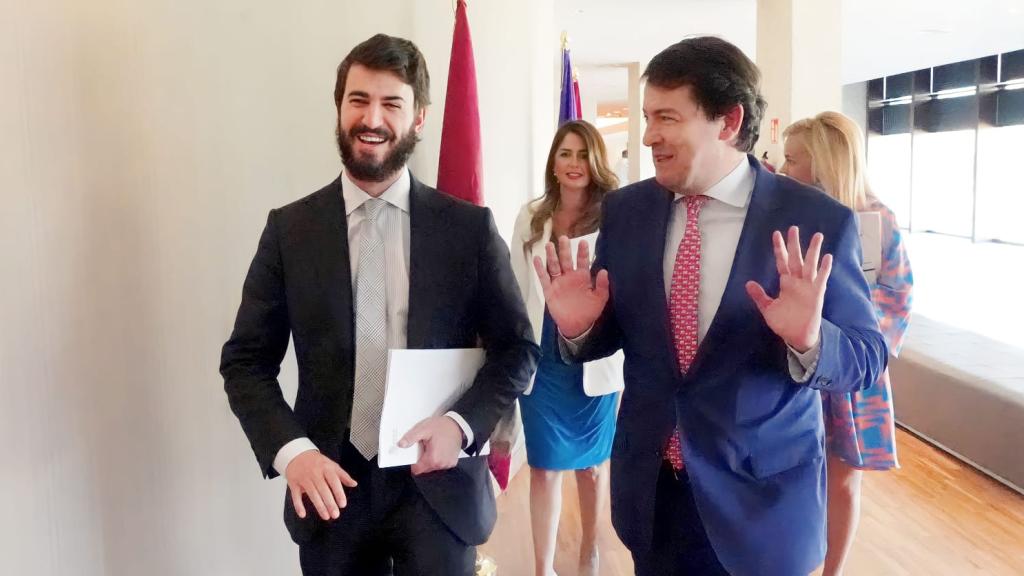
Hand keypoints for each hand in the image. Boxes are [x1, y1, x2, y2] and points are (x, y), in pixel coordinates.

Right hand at [285, 450, 357, 520]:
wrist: (297, 454)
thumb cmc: (317, 462)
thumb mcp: (332, 465)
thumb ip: (343, 475)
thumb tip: (354, 483)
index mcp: (326, 468)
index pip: (334, 481)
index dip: (339, 493)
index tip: (343, 504)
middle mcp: (315, 473)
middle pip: (323, 489)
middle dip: (330, 503)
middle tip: (335, 514)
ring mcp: (304, 478)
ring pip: (312, 494)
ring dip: (319, 506)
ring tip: (326, 516)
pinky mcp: (293, 483)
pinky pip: (295, 496)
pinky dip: (298, 505)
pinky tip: (303, 514)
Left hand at [398, 415, 464, 475]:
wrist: (457, 425)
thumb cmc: (442, 426)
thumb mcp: (423, 429)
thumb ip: (411, 437)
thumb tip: (401, 444)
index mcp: (433, 458)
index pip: (417, 470)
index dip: (413, 462)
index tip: (416, 453)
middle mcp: (441, 464)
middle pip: (424, 469)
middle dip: (422, 459)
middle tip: (426, 446)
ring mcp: (447, 464)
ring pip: (432, 467)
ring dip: (430, 458)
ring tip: (434, 446)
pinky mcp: (452, 462)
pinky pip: (440, 464)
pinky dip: (438, 458)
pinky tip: (440, 448)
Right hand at [532, 235, 609, 338]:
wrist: (576, 326)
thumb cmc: (589, 311)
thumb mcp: (599, 299)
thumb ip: (602, 285)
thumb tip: (604, 271)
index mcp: (582, 277)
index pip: (582, 261)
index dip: (582, 252)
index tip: (583, 242)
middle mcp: (570, 277)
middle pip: (566, 260)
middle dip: (565, 249)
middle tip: (564, 238)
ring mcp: (559, 283)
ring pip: (554, 266)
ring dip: (551, 256)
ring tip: (549, 245)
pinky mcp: (549, 290)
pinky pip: (544, 278)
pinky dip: (540, 269)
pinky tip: (537, 259)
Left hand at [745, 226, 831, 352]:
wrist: (798, 337)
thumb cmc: (784, 323)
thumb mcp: (768, 309)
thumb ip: (760, 296)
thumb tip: (748, 283)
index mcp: (786, 283)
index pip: (782, 262)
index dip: (779, 249)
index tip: (776, 234)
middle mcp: (797, 281)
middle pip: (796, 258)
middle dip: (794, 244)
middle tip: (793, 228)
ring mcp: (808, 286)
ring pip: (810, 264)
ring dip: (813, 251)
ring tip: (817, 236)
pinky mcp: (817, 294)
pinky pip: (822, 279)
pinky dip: (825, 269)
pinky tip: (828, 257)